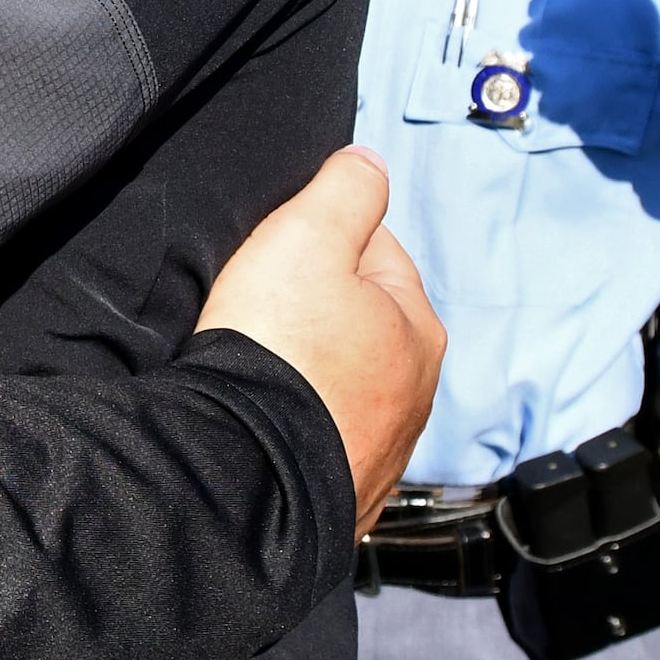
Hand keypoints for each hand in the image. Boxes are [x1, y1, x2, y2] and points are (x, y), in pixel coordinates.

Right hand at [197, 147, 445, 536]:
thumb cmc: (279, 348)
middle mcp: (416, 394)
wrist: (241, 470)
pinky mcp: (345, 496)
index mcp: (418, 328)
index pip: (374, 252)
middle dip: (314, 314)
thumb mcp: (308, 235)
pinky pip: (318, 440)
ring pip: (340, 386)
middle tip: (259, 317)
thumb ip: (345, 188)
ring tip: (256, 372)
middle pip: (358, 324)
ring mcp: (381, 452)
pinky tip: (261, 421)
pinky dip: (294, 427)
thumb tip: (368, 163)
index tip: (275, 261)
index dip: (318, 243)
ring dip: (306, 375)